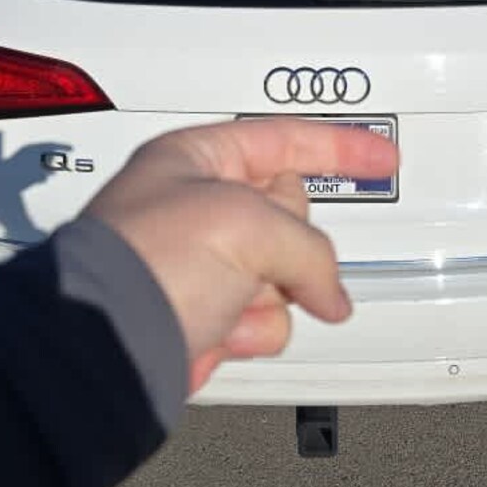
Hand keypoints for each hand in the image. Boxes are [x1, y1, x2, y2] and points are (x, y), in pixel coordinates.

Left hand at [83, 118, 398, 392]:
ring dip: (272, 291)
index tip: (382, 157)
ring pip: (285, 270)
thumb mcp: (246, 225)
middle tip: (265, 255)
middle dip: (292, 242)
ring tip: (231, 299)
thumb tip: (332, 297)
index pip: (286, 139)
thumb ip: (309, 247)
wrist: (104, 348)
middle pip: (290, 213)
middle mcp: (196, 207)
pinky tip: (221, 331)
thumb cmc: (146, 263)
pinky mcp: (203, 316)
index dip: (340, 147)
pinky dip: (253, 328)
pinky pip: (266, 316)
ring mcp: (201, 264)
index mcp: (195, 159)